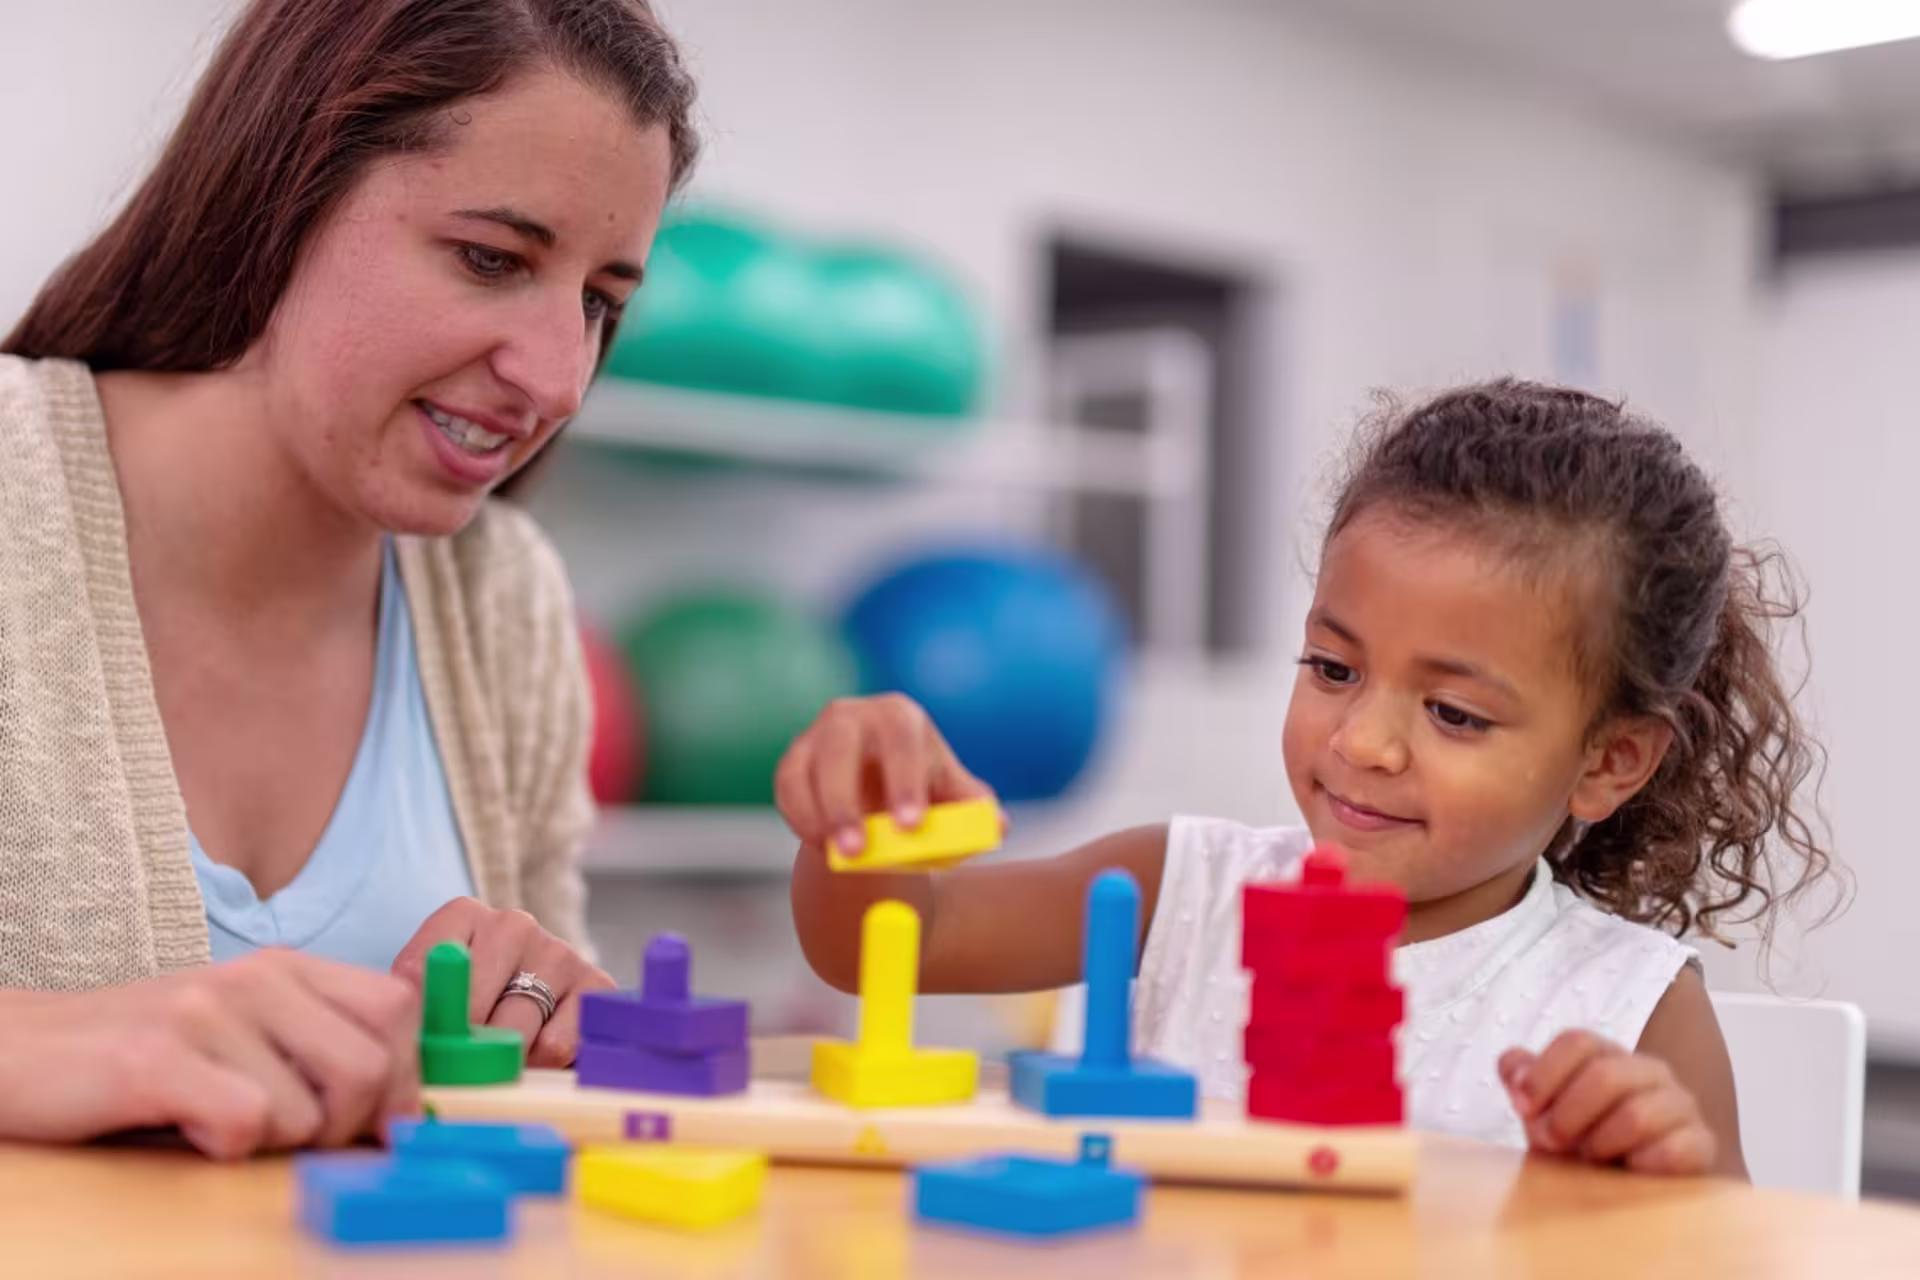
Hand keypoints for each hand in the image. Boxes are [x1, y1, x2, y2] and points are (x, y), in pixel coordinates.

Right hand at [0, 951, 418, 1158]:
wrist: (20, 1049)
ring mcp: (206, 1013)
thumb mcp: (244, 1030)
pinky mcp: (157, 1059)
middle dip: (348, 1126)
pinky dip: (226, 1148)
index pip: (397, 1009)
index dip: (403, 1078)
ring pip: (308, 1111)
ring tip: (222, 1125)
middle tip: (297, 1139)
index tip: (378, 1123)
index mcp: (286, 969)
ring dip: (276, 1145)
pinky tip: (189, 1130)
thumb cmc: (145, 1055)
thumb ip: (318, 1046)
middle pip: (371, 1065)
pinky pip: (246, 1123)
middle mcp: (255, 978)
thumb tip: (401, 1108)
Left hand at [392, 899, 612, 1067]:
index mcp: (464, 916)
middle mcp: (514, 924)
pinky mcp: (597, 985)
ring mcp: (559, 951)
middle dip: (458, 1051)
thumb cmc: (470, 1006)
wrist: (535, 1003)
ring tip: (497, 1065)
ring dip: (501, 1062)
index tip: (414, 1052)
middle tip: (453, 1074)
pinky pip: (556, 1045)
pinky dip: (540, 1065)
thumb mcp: (429, 999)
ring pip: (515, 1031)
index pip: (424, 969)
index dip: (417, 1022)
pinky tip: (535, 1057)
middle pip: (470, 1006)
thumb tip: (405, 1043)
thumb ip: (416, 1009)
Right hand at [775, 694, 1000, 857]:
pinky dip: (801, 821)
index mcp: (900, 717)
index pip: (902, 741)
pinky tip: (822, 847)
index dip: (905, 782)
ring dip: (820, 817)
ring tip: (840, 857)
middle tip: (859, 852)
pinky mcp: (792, 762)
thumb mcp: (951, 796)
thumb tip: (997, 825)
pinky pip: (787, 791)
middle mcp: (853, 716)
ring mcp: (817, 737)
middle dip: (847, 803)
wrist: (877, 797)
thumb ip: (974, 809)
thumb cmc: (922, 790)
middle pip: (842, 749)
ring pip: (806, 771)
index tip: (910, 826)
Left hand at [1499, 1031, 1716, 1174]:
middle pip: (1605, 1074)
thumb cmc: (1583, 1142)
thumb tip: (1512, 1063)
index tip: (1522, 1108)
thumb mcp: (1543, 1112)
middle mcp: (1648, 1072)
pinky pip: (1676, 1148)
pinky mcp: (1701, 1143)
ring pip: (1637, 1115)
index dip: (1543, 1075)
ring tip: (1590, 1162)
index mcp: (1608, 1055)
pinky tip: (1629, 1172)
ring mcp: (1680, 1105)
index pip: (1578, 1042)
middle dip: (1567, 1115)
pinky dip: (1643, 1164)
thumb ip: (1523, 1081)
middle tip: (1550, 1142)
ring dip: (1601, 1144)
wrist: (1631, 1188)